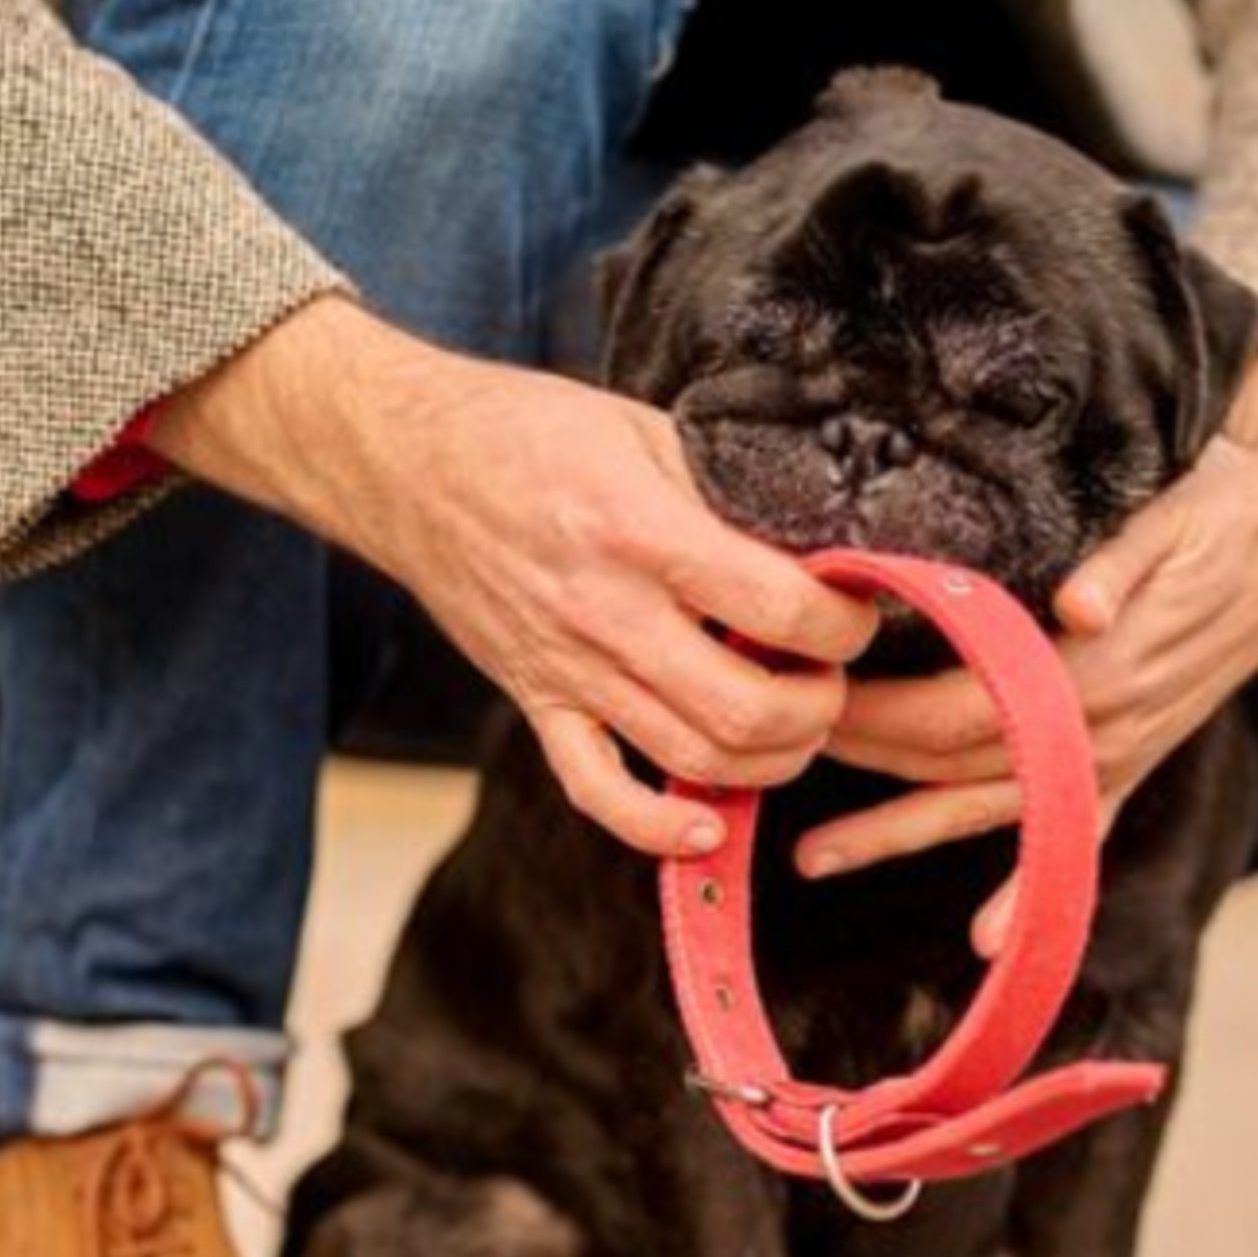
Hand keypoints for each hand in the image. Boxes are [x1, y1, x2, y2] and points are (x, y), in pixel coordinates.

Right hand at [151, 297, 877, 854]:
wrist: (403, 463)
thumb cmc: (528, 432)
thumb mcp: (641, 429)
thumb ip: (724, 493)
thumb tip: (812, 543)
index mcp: (640, 532)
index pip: (779, 609)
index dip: (843, 623)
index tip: (855, 612)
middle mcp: (606, 614)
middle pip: (746, 711)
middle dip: (819, 707)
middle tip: (831, 677)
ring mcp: (567, 670)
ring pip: (692, 761)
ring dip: (768, 761)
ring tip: (794, 724)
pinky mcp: (536, 702)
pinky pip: (598, 792)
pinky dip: (658, 828)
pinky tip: (708, 824)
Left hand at [794, 335, 1257, 952]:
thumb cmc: (1222, 514)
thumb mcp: (1176, 518)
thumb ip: (1125, 563)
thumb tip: (1081, 605)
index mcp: (1093, 670)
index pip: (957, 707)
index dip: (877, 713)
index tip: (805, 703)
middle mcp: (1098, 728)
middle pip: (952, 763)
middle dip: (859, 765)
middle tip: (767, 762)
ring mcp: (1116, 753)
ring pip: (987, 808)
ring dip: (900, 833)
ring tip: (812, 858)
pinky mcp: (1131, 758)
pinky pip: (1074, 834)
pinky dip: (1029, 888)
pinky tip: (988, 939)